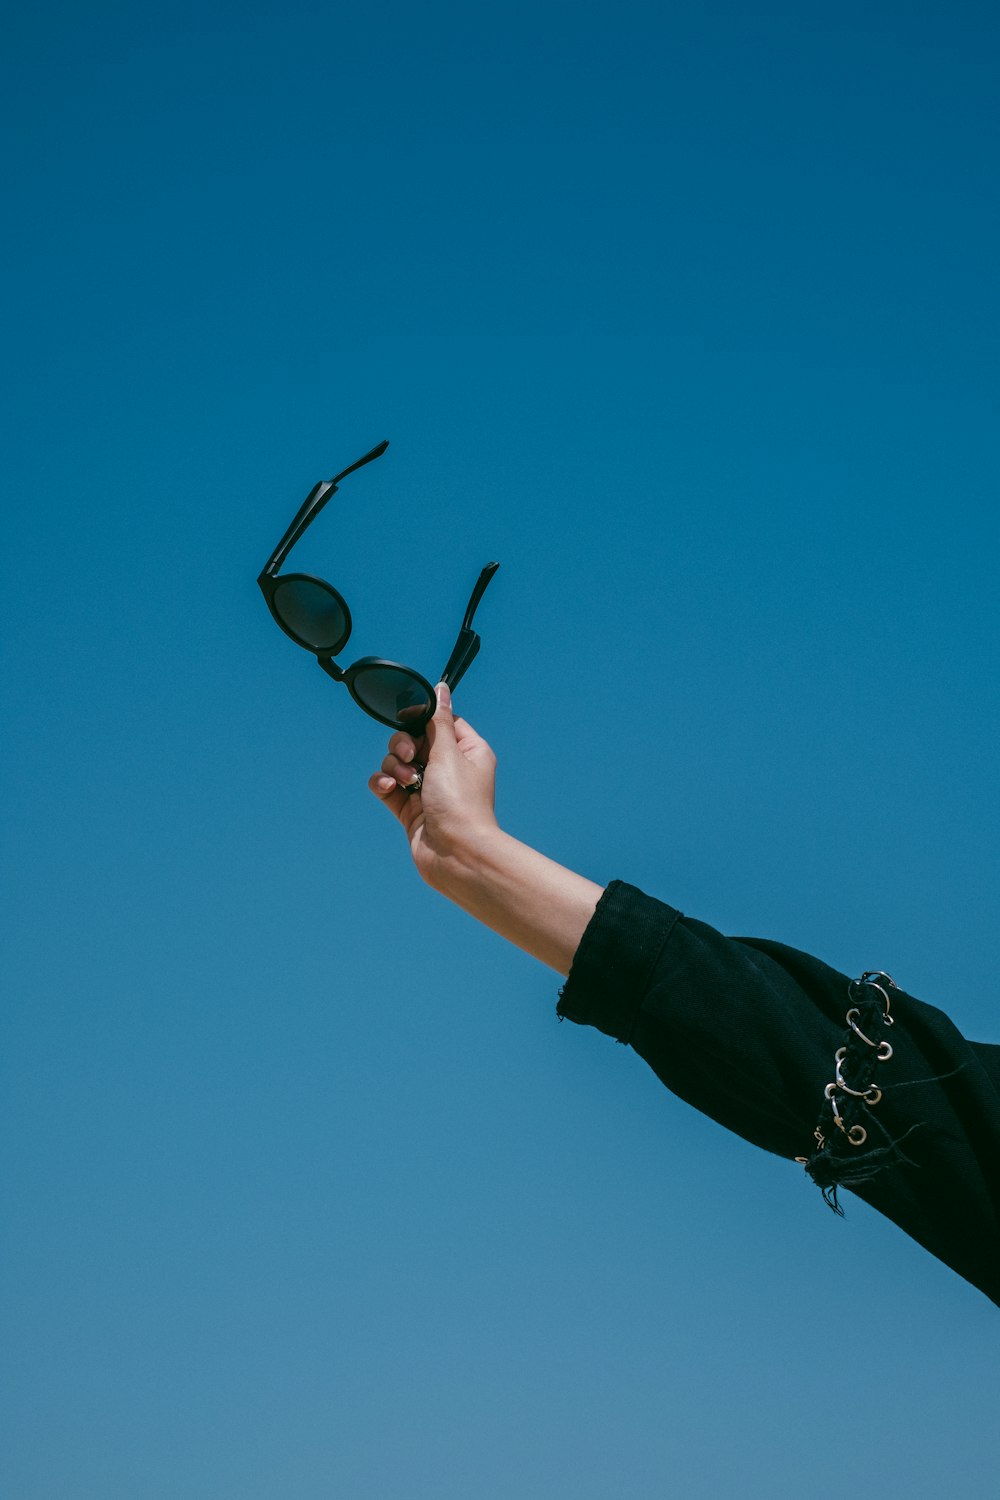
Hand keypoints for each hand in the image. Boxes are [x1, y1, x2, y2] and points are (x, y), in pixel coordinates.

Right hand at [367, 681, 499, 888]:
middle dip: (403, 745)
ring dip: (394, 767)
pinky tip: (391, 790)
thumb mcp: (449, 753)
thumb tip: (441, 688)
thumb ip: (438, 720)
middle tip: (409, 757)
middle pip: (413, 740)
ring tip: (406, 782)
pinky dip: (384, 784)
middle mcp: (448, 769)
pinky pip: (387, 785)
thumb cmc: (460, 803)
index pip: (442, 722)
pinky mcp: (409, 808)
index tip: (412, 719)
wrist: (455, 853)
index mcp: (467, 751)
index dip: (423, 719)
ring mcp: (427, 789)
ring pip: (396, 762)